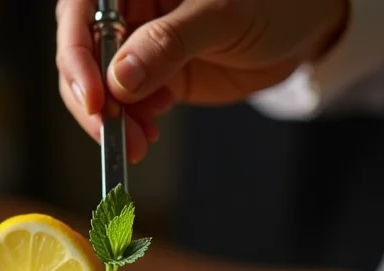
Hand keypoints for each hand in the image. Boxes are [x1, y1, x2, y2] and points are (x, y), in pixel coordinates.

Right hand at [56, 0, 348, 161]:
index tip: (96, 97)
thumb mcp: (224, 14)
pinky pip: (128, 106)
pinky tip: (146, 137)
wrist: (305, 28)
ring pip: (102, 86)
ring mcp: (140, 44)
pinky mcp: (155, 77)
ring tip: (136, 144)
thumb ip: (170, 43)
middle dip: (93, 98)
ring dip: (111, 121)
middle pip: (82, 54)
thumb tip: (121, 78)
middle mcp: (129, 8)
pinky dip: (130, 126)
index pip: (80, 12)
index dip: (78, 54)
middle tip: (113, 135)